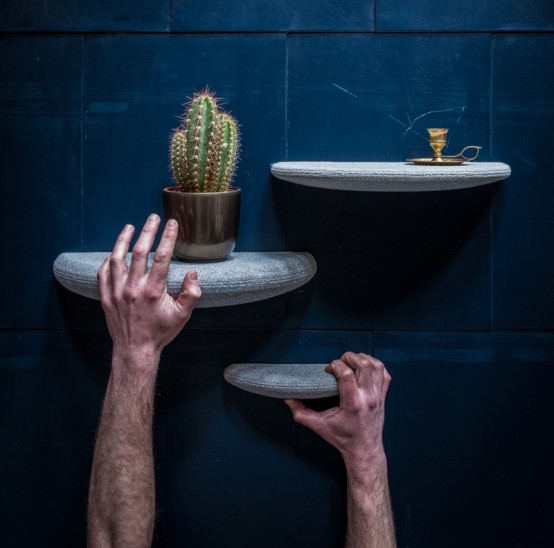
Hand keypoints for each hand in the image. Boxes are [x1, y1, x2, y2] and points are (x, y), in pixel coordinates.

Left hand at [97, 214, 200, 361]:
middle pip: (140, 251)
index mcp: (153, 290)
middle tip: (154, 217)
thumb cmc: (160, 332)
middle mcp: (133, 288)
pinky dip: (108, 260)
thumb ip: (191, 294)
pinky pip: (103, 273)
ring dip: (124, 240)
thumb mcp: (183, 316)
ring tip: (130, 227)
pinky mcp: (106, 297)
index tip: (172, 223)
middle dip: (148, 230)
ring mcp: (117, 292)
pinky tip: (114, 252)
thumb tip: (193, 274)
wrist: (135, 350)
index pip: (162, 256)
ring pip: (117, 259)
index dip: (168, 237)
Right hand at [285, 352, 390, 467]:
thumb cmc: (342, 438)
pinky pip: (384, 374)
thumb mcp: (319, 426)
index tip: (328, 370)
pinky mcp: (383, 396)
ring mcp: (378, 396)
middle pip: (364, 365)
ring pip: (376, 366)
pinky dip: (376, 365)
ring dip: (363, 359)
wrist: (364, 450)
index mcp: (353, 403)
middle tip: (339, 363)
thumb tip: (288, 399)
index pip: (347, 374)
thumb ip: (301, 413)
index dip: (335, 365)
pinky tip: (365, 367)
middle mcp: (368, 397)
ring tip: (351, 362)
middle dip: (349, 358)